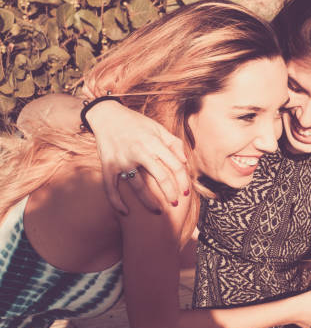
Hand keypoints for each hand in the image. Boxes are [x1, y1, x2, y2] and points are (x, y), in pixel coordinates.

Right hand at [86, 100, 189, 214]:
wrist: (107, 115)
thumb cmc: (136, 123)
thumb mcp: (158, 128)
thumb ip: (174, 144)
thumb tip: (185, 162)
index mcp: (154, 143)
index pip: (175, 166)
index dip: (184, 181)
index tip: (186, 193)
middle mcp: (139, 152)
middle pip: (161, 178)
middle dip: (170, 194)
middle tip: (174, 204)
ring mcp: (122, 160)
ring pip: (138, 187)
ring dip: (149, 202)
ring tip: (157, 211)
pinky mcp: (107, 165)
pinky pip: (110, 188)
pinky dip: (116, 202)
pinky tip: (125, 212)